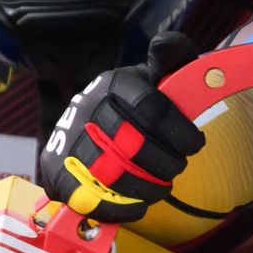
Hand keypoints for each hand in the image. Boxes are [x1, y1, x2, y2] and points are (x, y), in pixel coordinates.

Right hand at [39, 32, 204, 223]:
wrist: (92, 121)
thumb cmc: (135, 100)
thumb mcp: (154, 72)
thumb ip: (172, 54)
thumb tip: (167, 45)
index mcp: (114, 84)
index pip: (152, 108)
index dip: (181, 131)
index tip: (196, 144)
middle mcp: (86, 109)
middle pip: (134, 145)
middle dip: (166, 162)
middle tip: (177, 167)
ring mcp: (67, 142)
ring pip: (114, 174)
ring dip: (148, 186)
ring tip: (162, 186)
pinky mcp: (56, 173)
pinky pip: (90, 199)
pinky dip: (120, 207)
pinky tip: (140, 205)